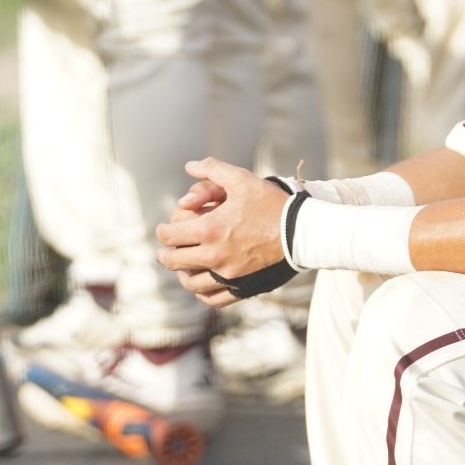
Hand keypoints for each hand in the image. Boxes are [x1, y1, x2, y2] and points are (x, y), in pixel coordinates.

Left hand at [156, 158, 288, 307]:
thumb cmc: (271, 203)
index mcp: (210, 229)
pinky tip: (200, 285)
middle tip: (165, 249)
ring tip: (181, 267)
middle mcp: (215, 255)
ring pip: (190, 283)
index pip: (170, 236)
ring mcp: (227, 274)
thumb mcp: (241, 179)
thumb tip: (189, 166)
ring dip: (180, 274)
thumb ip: (212, 169)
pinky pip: (213, 298)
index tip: (164, 228)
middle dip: (165, 253)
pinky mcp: (241, 287)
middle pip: (174, 261)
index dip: (162, 231)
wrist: (301, 231)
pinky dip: (201, 294)